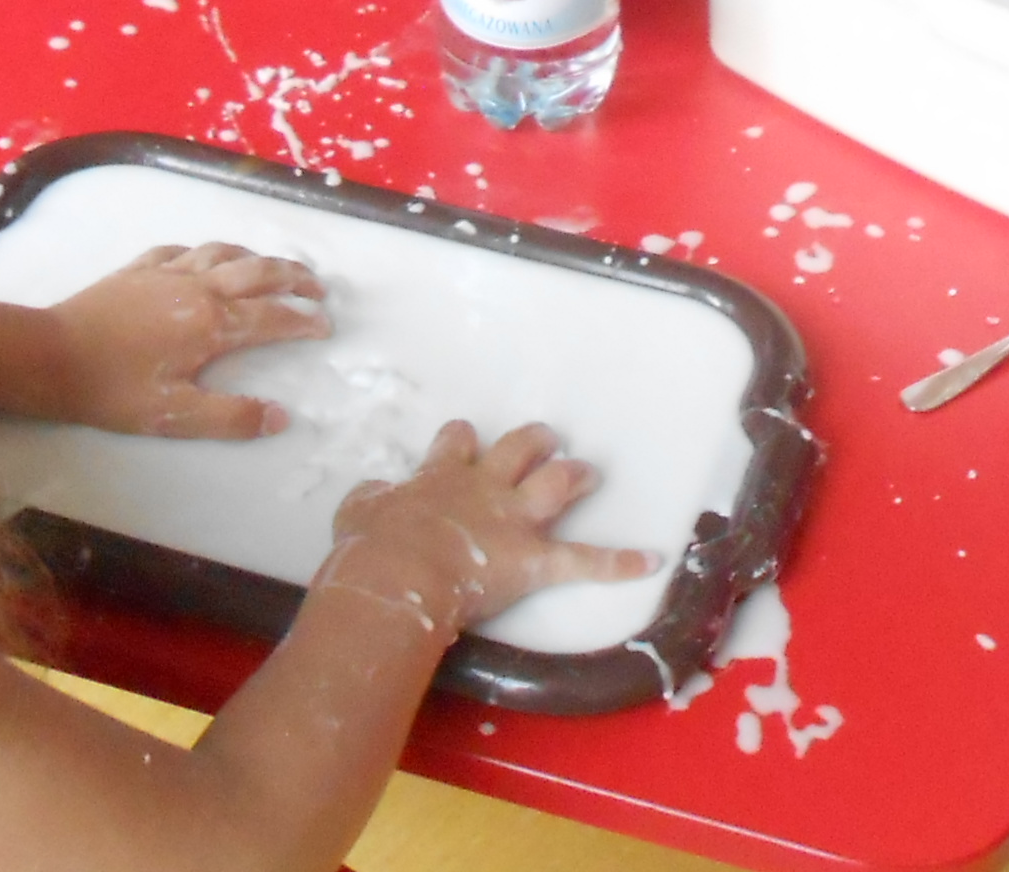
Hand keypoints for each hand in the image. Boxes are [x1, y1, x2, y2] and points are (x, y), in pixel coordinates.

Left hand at [48, 243, 331, 438]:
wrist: (51, 355)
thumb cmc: (114, 390)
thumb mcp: (175, 416)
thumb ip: (230, 417)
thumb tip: (280, 417)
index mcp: (211, 323)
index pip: (271, 318)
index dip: (303, 321)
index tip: (325, 325)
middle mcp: (197, 287)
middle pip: (257, 272)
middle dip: (292, 277)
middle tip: (316, 287)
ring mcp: (166, 272)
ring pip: (222, 252)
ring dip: (254, 258)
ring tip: (269, 267)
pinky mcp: (138, 268)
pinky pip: (181, 250)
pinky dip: (203, 252)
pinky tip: (202, 259)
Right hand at [316, 422, 662, 638]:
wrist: (399, 571)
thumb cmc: (372, 545)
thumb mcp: (358, 512)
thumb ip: (372, 498)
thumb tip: (377, 493)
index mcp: (441, 476)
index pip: (458, 443)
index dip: (463, 440)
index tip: (464, 439)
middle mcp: (485, 488)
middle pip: (519, 450)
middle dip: (536, 442)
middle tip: (546, 438)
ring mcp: (515, 521)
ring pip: (555, 485)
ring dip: (574, 477)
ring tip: (590, 473)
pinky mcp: (536, 559)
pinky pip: (583, 561)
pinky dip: (618, 562)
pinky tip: (650, 560)